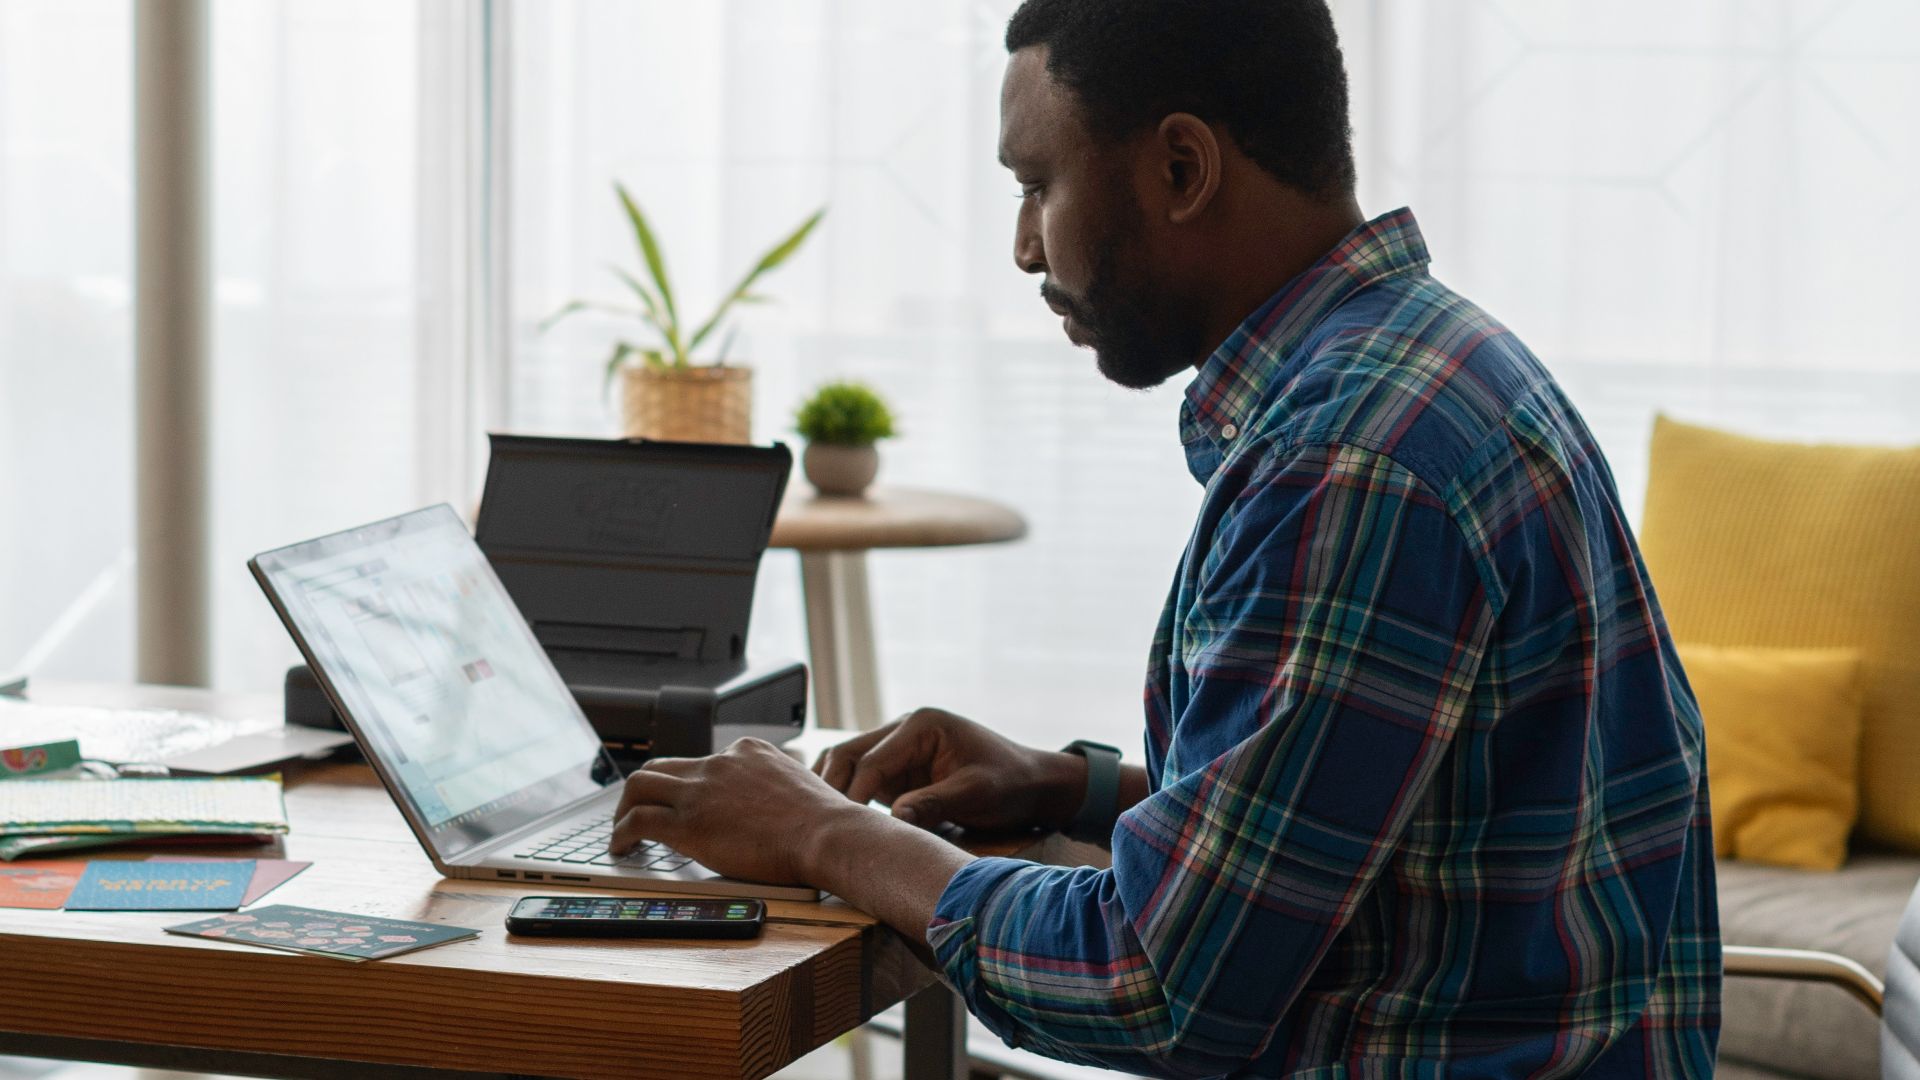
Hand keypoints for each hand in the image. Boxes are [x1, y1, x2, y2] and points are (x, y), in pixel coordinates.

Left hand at [609, 737, 867, 886]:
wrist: (826, 834)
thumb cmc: (824, 822)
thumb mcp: (799, 785)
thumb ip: (774, 786)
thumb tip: (770, 807)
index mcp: (747, 752)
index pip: (701, 761)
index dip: (686, 785)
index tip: (683, 803)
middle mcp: (719, 763)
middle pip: (662, 766)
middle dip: (645, 790)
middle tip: (638, 811)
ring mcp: (701, 790)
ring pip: (639, 785)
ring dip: (624, 808)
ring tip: (621, 831)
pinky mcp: (688, 823)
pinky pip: (638, 820)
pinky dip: (621, 833)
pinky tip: (622, 847)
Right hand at [813, 707, 1085, 831]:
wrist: (1031, 784)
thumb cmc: (1009, 782)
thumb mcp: (975, 793)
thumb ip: (934, 802)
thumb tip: (895, 818)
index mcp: (920, 725)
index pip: (871, 760)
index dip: (853, 795)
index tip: (844, 828)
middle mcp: (902, 731)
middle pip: (847, 754)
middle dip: (831, 788)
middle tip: (820, 828)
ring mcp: (897, 751)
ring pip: (846, 765)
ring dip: (832, 791)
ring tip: (819, 827)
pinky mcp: (897, 772)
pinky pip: (860, 780)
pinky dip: (845, 797)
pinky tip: (837, 824)